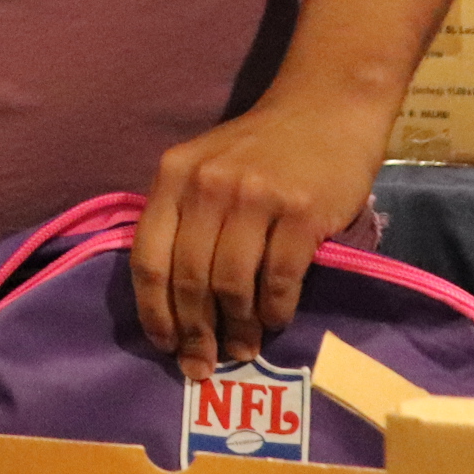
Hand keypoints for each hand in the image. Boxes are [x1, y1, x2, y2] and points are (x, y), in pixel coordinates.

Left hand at [130, 84, 392, 380]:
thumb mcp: (204, 168)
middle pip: (188, 279)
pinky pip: (279, 279)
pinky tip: (275, 321)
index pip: (147, 257)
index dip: (153, 310)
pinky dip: (275, 310)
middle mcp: (207, 186)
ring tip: (242, 348)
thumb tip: (173, 299)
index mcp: (172, 176)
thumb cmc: (261, 147)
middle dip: (194, 332)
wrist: (326, 108)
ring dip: (237, 327)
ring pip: (232, 285)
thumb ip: (183, 218)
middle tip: (202, 365)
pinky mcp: (302, 213)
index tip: (162, 345)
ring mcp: (255, 198)